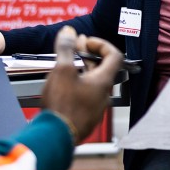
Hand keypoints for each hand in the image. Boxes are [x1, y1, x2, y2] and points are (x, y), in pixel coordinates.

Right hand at [40, 26, 120, 144]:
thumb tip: (69, 32)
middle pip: (102, 68)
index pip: (114, 55)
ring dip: (82, 69)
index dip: (101, 44)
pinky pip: (86, 96)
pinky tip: (62, 85)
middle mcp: (103, 95)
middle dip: (88, 54)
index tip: (86, 41)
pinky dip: (78, 85)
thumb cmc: (62, 106)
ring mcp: (95, 108)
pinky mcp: (85, 118)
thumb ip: (67, 49)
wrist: (55, 136)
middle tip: (74, 47)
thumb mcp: (62, 70)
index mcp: (103, 82)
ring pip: (92, 83)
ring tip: (66, 64)